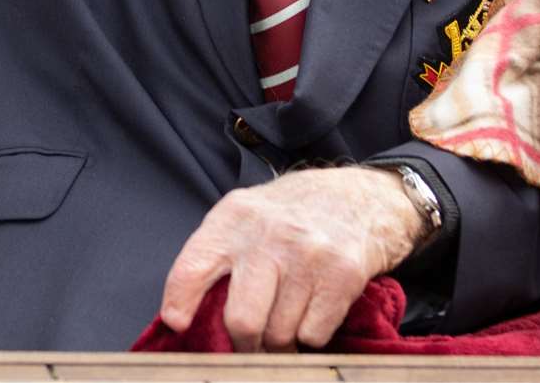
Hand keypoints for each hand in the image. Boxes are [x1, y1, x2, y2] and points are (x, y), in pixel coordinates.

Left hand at [160, 167, 426, 351]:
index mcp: (235, 216)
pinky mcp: (341, 273)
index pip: (193, 266)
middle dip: (244, 344)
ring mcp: (307, 253)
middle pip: (241, 320)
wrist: (361, 196)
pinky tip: (315, 307)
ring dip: (281, 341)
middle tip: (250, 344)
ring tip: (288, 318)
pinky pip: (313, 335)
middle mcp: (268, 233)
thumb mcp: (249, 216)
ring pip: (279, 335)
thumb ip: (220, 254)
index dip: (179, 302)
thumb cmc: (294, 214)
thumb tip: (186, 315)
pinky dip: (312, 335)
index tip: (178, 324)